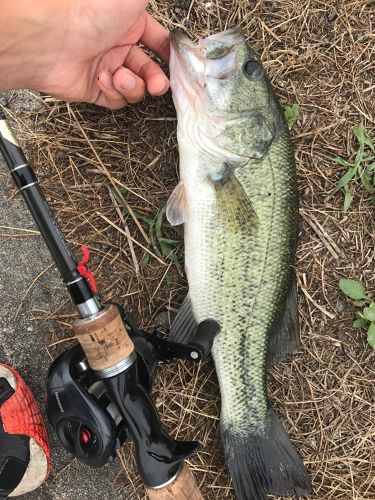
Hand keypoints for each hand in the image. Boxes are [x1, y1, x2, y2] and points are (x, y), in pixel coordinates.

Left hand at [1, 0, 169, 108]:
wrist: (52, 37)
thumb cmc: (89, 10)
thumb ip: (150, 1)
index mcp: (129, 22)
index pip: (157, 42)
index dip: (169, 55)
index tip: (178, 66)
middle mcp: (117, 45)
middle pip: (149, 70)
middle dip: (157, 80)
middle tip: (158, 84)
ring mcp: (106, 67)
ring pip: (134, 88)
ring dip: (134, 86)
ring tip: (122, 77)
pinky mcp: (95, 88)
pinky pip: (116, 100)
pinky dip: (114, 93)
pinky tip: (103, 79)